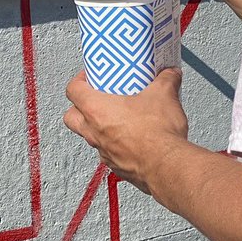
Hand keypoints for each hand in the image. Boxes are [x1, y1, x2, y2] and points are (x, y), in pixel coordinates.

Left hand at [63, 69, 188, 193]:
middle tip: (96, 99)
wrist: (167, 166)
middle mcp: (94, 132)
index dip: (78, 80)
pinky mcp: (116, 166)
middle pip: (71, 117)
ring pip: (89, 137)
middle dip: (79, 107)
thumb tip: (170, 74)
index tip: (90, 77)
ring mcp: (103, 152)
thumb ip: (166, 80)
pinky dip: (115, 145)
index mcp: (97, 110)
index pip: (73, 90)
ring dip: (98, 127)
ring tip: (118, 119)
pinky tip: (132, 139)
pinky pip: (108, 152)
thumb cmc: (156, 134)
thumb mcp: (164, 95)